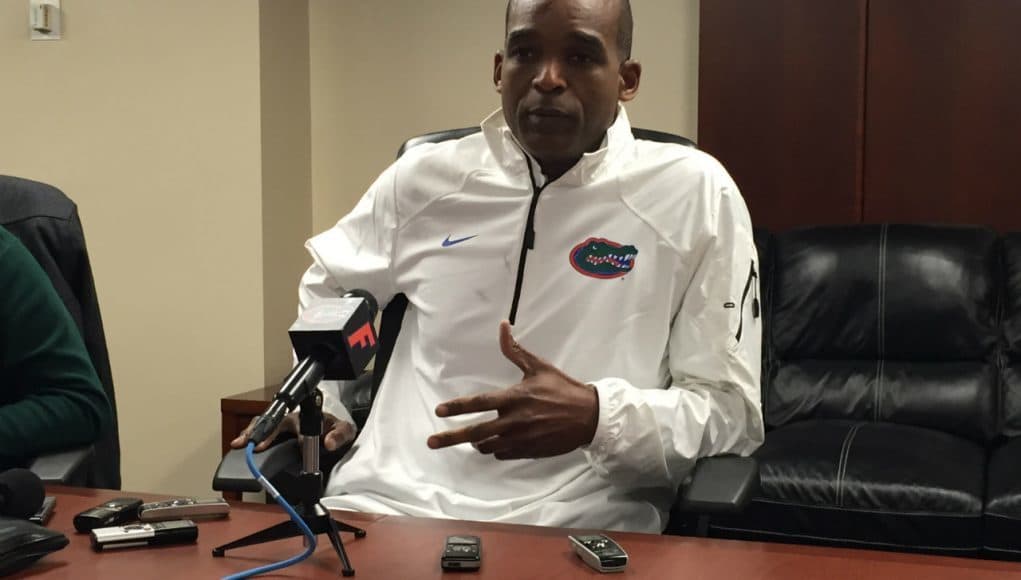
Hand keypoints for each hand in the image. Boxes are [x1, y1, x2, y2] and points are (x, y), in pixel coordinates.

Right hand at [230, 411, 355, 451]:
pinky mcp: (280, 437)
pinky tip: (241, 448)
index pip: (289, 423)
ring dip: (250, 434)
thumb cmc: (337, 430)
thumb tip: (329, 442)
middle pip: (270, 421)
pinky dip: (250, 440)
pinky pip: (263, 435)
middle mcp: (291, 420)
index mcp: (304, 416)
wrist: (336, 435)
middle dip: (257, 430)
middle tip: (246, 442)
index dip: (279, 432)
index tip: (272, 444)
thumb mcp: (345, 431)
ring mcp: (283, 428)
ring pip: (263, 426)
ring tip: (237, 443)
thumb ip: (339, 435)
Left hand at [426, 320, 598, 459]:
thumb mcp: (539, 367)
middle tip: (431, 442)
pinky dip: (495, 449)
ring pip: (487, 446)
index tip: (439, 412)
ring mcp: (520, 439)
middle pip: (475, 432)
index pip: (478, 403)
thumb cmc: (563, 389)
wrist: (589, 417)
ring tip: (472, 438)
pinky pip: (502, 454)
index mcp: (514, 398)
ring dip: (477, 442)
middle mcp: (514, 421)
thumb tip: (503, 326)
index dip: (456, 407)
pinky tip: (496, 444)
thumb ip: (515, 351)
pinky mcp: (528, 452)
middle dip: (449, 438)